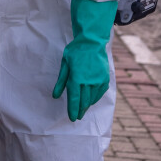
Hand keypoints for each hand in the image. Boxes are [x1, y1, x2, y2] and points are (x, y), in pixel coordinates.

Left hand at [52, 0, 117, 120]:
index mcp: (77, 78)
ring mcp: (98, 81)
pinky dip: (94, 99)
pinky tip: (90, 101)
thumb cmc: (75, 51)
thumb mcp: (65, 63)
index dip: (73, 110)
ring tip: (82, 110)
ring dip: (87, 106)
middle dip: (80, 111)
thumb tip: (55, 96)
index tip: (71, 118)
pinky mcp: (105, 79)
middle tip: (76, 117)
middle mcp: (89, 81)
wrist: (92, 42)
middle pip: (84, 102)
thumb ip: (61, 81)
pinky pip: (99, 93)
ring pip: (92, 99)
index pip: (74, 99)